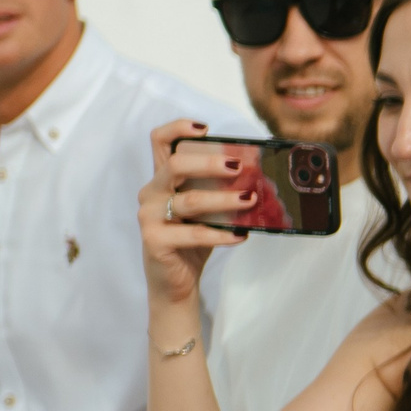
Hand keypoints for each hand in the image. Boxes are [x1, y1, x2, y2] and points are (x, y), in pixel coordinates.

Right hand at [139, 118, 244, 310]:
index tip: (205, 128)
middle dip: (210, 163)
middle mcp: (151, 193)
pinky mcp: (155, 240)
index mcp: (162, 180)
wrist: (176, 283)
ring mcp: (149, 217)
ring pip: (190, 200)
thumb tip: (261, 176)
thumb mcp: (207, 211)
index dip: (178, 128)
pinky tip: (242, 235)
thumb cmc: (194, 241)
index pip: (159, 141)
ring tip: (251, 199)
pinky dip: (221, 234)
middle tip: (240, 166)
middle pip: (175, 165)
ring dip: (225, 199)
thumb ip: (219, 191)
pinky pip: (194, 233)